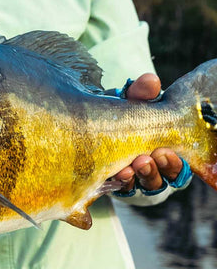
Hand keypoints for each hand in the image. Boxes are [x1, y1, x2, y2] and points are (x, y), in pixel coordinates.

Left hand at [111, 73, 182, 192]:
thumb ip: (140, 94)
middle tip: (147, 159)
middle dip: (156, 170)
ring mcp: (134, 177)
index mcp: (164, 150)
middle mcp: (154, 168)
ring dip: (136, 176)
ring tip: (127, 169)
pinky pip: (119, 187)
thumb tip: (152, 80)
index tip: (163, 152)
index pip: (177, 164)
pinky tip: (114, 173)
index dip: (174, 162)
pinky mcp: (113, 182)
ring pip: (142, 184)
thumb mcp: (130, 102)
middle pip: (162, 178)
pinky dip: (118, 181)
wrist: (90, 125)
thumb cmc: (119, 113)